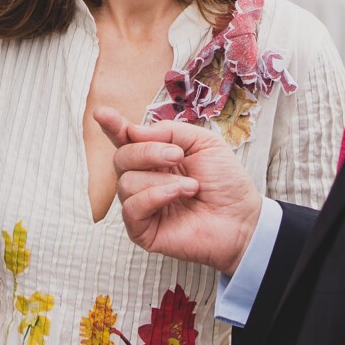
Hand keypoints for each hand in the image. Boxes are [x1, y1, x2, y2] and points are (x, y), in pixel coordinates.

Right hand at [94, 108, 260, 275]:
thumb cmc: (225, 182)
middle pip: (121, 158)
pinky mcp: (142, 231)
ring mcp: (142, 206)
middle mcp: (144, 180)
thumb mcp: (203, 142)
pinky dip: (156, 196)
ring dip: (161, 179)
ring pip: (125, 182)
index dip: (113, 127)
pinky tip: (179, 195)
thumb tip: (133, 131)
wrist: (242, 217)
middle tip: (178, 156)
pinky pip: (132, 209)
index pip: (125, 141)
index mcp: (155, 158)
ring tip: (191, 185)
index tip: (102, 113)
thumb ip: (169, 132)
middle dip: (147, 152)